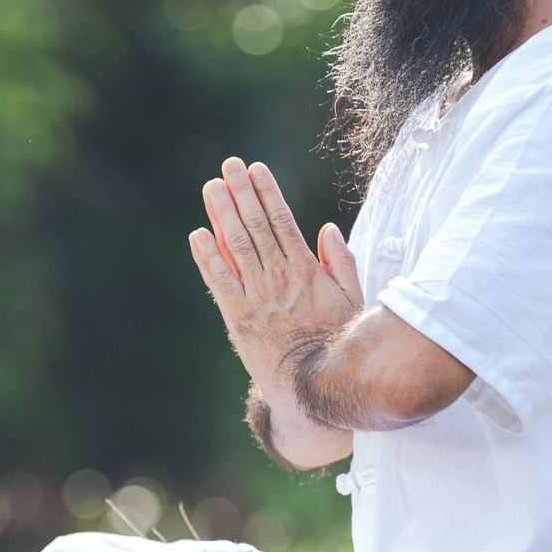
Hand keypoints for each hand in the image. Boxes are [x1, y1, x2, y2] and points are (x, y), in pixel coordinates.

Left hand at [189, 156, 362, 412]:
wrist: (312, 386)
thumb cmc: (337, 343)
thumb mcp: (353, 302)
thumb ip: (342, 265)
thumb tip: (328, 230)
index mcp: (307, 271)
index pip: (283, 221)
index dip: (267, 193)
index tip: (255, 169)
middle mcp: (279, 278)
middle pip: (256, 226)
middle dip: (241, 193)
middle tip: (228, 166)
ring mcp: (256, 296)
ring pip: (236, 246)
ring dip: (222, 214)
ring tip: (211, 187)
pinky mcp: (236, 316)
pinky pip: (218, 281)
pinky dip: (207, 257)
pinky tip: (197, 235)